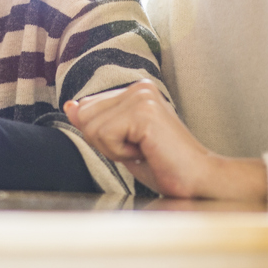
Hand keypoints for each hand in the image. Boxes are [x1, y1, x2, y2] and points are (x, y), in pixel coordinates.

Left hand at [64, 79, 267, 201]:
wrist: (197, 181)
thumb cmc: (163, 165)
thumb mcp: (121, 143)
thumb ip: (97, 121)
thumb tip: (70, 105)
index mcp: (136, 89)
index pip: (87, 107)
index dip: (102, 137)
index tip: (135, 146)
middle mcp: (139, 86)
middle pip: (85, 114)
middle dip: (105, 142)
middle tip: (139, 150)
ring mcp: (142, 96)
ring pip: (92, 126)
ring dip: (114, 149)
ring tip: (144, 150)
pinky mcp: (143, 111)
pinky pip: (105, 135)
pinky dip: (120, 153)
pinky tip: (147, 151)